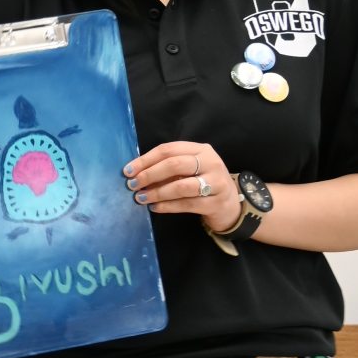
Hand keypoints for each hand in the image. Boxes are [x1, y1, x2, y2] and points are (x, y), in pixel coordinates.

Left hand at [123, 141, 239, 230]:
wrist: (229, 204)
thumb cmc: (202, 182)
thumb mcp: (189, 169)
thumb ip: (167, 168)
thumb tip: (136, 174)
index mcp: (201, 150)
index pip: (168, 150)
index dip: (145, 160)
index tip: (128, 171)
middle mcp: (210, 162)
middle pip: (174, 165)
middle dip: (149, 174)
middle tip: (133, 185)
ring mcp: (216, 182)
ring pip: (181, 186)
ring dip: (157, 192)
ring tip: (141, 198)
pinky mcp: (216, 202)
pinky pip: (187, 204)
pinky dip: (167, 206)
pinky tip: (155, 208)